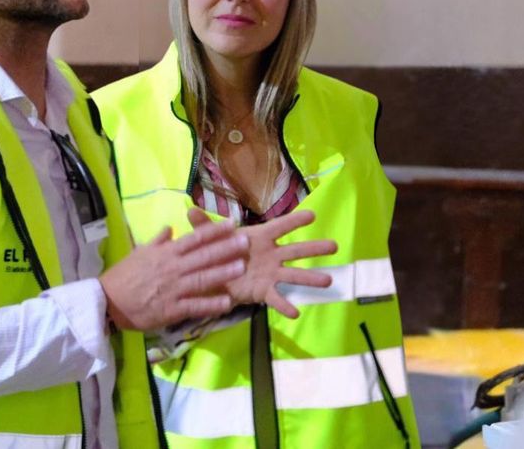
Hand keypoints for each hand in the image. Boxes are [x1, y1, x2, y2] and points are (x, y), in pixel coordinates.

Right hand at [99, 221, 248, 330]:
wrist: (107, 301)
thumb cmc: (123, 276)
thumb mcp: (138, 253)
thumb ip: (157, 241)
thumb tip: (170, 228)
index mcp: (165, 253)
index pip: (194, 239)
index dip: (214, 231)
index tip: (232, 224)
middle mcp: (172, 268)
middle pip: (203, 256)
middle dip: (226, 248)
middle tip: (246, 242)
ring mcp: (173, 289)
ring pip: (202, 279)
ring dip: (223, 273)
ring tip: (242, 267)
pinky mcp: (172, 309)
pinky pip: (195, 306)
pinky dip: (211, 304)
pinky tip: (227, 302)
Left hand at [188, 207, 336, 318]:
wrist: (210, 279)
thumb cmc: (217, 253)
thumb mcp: (209, 240)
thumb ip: (203, 227)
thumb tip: (188, 210)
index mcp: (259, 238)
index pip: (280, 226)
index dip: (295, 220)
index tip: (312, 214)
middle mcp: (270, 255)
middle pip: (296, 250)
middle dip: (315, 248)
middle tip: (335, 246)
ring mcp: (270, 273)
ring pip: (294, 274)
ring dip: (310, 277)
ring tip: (328, 281)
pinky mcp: (263, 291)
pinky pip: (276, 298)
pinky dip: (284, 305)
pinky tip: (294, 313)